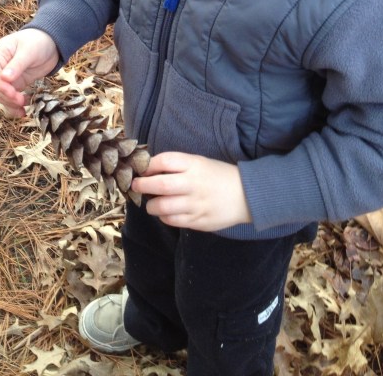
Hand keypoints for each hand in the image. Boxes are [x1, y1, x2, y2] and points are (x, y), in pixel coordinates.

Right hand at [0, 29, 58, 116]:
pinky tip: (23, 112)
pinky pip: (12, 97)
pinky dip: (15, 105)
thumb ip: (17, 65)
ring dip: (10, 104)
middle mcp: (0, 66)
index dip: (3, 88)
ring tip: (22, 110)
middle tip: (21, 103)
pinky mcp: (17, 83)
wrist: (52, 42)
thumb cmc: (39, 41)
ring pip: (2, 94)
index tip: (14, 95)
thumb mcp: (29, 51)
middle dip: (7, 97)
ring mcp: (8, 76)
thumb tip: (4, 78)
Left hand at [132, 152, 251, 231]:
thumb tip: (149, 170)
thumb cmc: (218, 175)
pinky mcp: (199, 221)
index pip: (164, 161)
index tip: (141, 169)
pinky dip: (164, 217)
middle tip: (136, 186)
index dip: (148, 165)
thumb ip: (177, 166)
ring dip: (151, 205)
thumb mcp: (200, 162)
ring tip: (151, 203)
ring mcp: (196, 204)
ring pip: (163, 207)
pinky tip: (165, 213)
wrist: (246, 195)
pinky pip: (173, 220)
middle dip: (142, 186)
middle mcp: (194, 183)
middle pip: (160, 185)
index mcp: (194, 164)